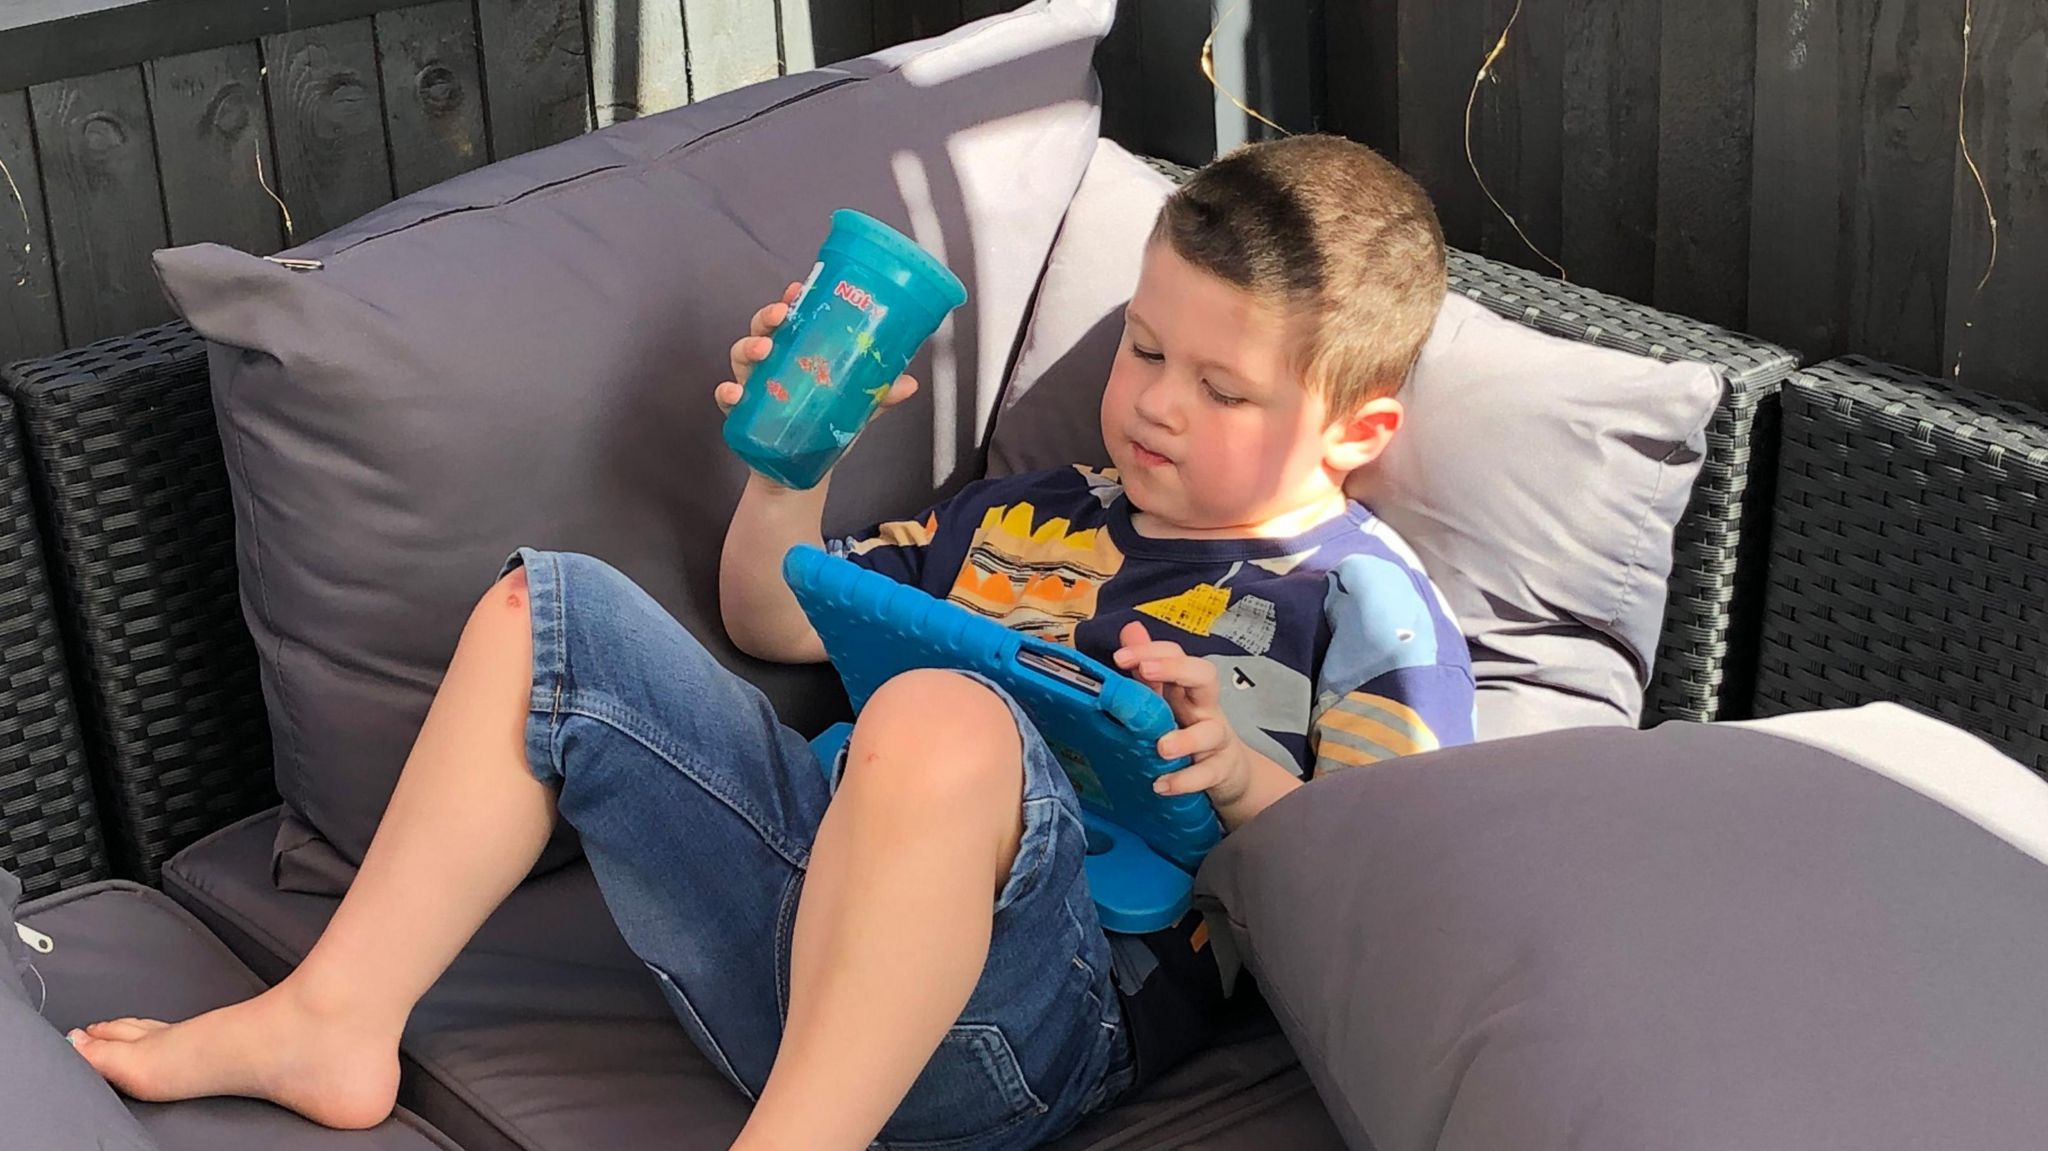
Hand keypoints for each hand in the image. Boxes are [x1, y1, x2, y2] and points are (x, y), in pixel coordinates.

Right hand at [716, 280, 919, 416]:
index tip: (798, 289)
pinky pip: (726, 398)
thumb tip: (909, 384)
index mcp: (797, 354)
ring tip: (764, 350)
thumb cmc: (823, 430)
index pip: (792, 319)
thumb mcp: (855, 410)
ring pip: (741, 355)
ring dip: (749, 347)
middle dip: (767, 317)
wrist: (798, 474)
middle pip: (762, 329)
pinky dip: (726, 392)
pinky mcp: (741, 413)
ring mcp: (754, 386)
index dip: (791, 300)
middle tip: (781, 315)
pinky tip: (735, 393)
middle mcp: (773, 364)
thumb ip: (879, 397)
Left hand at [1113, 621, 1256, 808]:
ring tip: (1161, 747)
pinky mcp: (1221, 770)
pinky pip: (1208, 773)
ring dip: (1185, 739)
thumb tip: (1130, 630)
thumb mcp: (1167, 700)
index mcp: (1187, 687)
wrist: (1228, 772)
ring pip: (1210, 731)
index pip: (1176, 655)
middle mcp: (1205, 708)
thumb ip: (1148, 671)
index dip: (1150, 650)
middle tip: (1144, 671)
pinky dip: (1186, 780)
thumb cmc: (1189, 730)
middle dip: (1175, 669)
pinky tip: (1162, 785)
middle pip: (1204, 675)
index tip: (1119, 657)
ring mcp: (1216, 739)